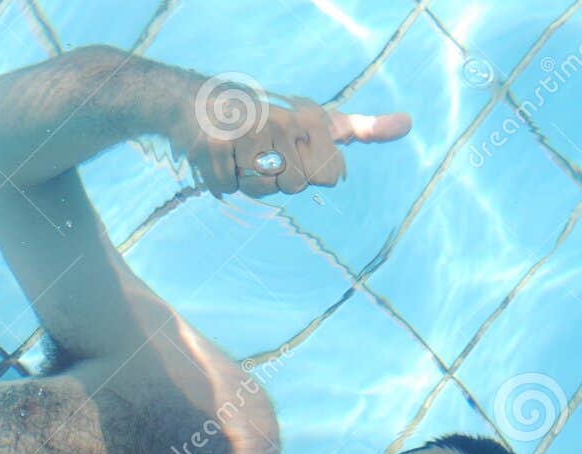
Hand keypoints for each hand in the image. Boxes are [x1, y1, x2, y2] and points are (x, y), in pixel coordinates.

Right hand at [166, 77, 411, 197]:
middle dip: (276, 180)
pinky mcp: (217, 147)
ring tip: (242, 157)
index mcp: (311, 120)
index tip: (293, 153)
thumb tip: (407, 123)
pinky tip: (222, 159)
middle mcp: (284, 123)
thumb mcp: (319, 122)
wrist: (206, 105)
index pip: (328, 176)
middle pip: (293, 186)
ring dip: (248, 182)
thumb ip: (362, 128)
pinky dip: (222, 181)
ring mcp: (249, 134)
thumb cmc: (271, 121)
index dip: (309, 174)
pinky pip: (228, 187)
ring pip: (260, 189)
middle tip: (263, 157)